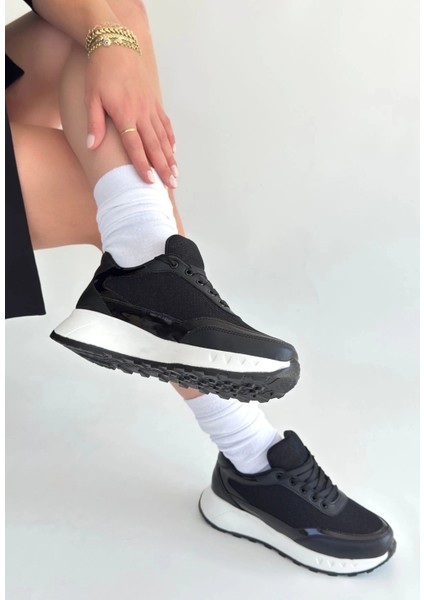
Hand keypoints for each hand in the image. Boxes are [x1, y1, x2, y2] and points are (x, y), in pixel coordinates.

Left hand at [85, 46, 177, 187]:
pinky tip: (173, 152)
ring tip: (176, 175)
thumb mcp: (91, 98)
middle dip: (164, 168)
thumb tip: (92, 147)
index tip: (149, 181)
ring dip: (170, 158)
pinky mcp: (154, 103)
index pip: (135, 146)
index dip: (142, 165)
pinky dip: (170, 139)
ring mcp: (150, 108)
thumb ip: (94, 124)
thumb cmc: (100, 74)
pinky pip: (165, 124)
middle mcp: (141, 113)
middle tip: (171, 185)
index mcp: (125, 114)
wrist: (115, 47)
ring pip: (162, 138)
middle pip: (154, 146)